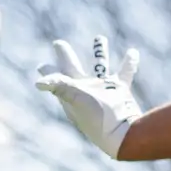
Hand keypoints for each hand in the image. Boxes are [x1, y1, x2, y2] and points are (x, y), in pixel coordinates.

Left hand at [35, 35, 142, 158]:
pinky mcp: (120, 92)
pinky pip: (125, 73)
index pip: (56, 79)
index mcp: (72, 93)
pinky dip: (129, 63)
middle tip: (58, 43)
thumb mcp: (76, 98)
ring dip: (100, 53)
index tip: (41, 66)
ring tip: (100, 38)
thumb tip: (38, 83)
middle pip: (73, 69)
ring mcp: (104, 91)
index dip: (48, 71)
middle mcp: (86, 91)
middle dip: (65, 56)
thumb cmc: (98, 116)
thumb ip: (59, 86)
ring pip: (100, 67)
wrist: (124, 133)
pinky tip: (132, 52)